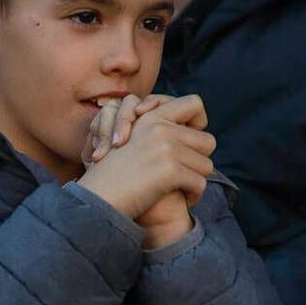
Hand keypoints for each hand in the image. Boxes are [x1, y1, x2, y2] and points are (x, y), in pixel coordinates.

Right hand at [77, 96, 215, 244]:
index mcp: (152, 118)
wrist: (97, 200)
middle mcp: (160, 129)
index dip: (199, 121)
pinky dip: (193, 196)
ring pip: (207, 165)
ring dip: (196, 180)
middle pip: (208, 141)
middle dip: (200, 160)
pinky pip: (200, 184)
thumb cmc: (114, 176)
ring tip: (181, 189)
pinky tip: (182, 199)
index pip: (195, 103)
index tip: (190, 139)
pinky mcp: (169, 170)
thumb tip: (200, 135)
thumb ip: (160, 134)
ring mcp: (165, 148)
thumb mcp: (134, 143)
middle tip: (187, 173)